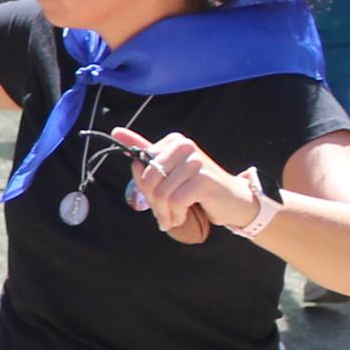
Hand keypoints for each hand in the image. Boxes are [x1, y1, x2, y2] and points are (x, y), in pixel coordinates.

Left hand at [105, 125, 259, 243]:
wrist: (233, 201)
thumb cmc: (198, 189)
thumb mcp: (169, 171)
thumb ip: (145, 153)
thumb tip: (116, 132)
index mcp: (173, 141)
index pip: (140, 166)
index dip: (144, 188)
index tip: (154, 200)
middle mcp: (184, 146)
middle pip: (148, 179)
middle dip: (153, 203)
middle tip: (163, 214)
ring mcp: (195, 161)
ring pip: (161, 193)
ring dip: (165, 212)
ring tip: (173, 218)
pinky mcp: (204, 178)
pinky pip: (176, 201)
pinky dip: (176, 215)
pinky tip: (183, 217)